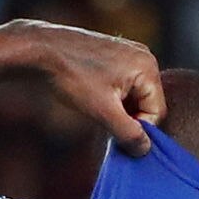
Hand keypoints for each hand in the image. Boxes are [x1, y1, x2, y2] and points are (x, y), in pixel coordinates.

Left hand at [7, 21, 162, 154]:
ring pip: (134, 97)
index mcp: (147, 67)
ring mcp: (129, 54)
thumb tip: (145, 150)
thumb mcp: (102, 111)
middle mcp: (143, 56)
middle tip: (104, 125)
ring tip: (96, 110)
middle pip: (147, 104)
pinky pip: (124, 86)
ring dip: (119, 112)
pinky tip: (94, 99)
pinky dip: (113, 99)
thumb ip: (128, 133)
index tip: (116, 137)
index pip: (157, 113)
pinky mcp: (115, 56)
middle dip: (129, 120)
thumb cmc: (72, 76)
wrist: (41, 49)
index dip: (138, 131)